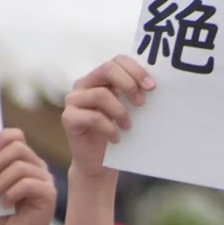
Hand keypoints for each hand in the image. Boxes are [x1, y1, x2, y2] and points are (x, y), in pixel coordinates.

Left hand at [0, 129, 56, 224]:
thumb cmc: (0, 217)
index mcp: (23, 161)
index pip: (16, 136)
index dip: (1, 138)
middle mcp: (37, 167)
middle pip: (18, 147)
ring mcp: (45, 180)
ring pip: (20, 167)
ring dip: (0, 182)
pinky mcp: (49, 194)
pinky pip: (28, 184)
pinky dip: (11, 193)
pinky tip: (5, 204)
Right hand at [62, 55, 154, 178]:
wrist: (98, 163)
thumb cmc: (117, 134)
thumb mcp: (129, 111)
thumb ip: (135, 96)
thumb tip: (154, 87)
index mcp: (101, 78)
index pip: (118, 60)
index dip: (136, 70)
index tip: (152, 86)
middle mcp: (85, 84)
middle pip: (107, 69)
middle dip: (129, 84)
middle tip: (141, 103)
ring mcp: (74, 100)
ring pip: (101, 94)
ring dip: (120, 111)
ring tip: (128, 126)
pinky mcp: (68, 118)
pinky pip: (92, 117)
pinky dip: (109, 129)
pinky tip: (116, 139)